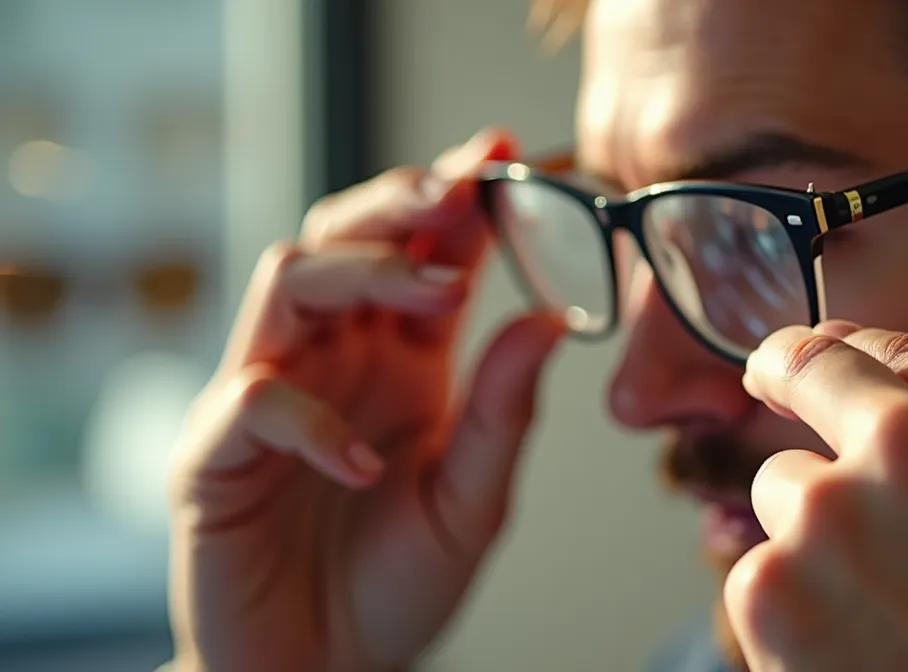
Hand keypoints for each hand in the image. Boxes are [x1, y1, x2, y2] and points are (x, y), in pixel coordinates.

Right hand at [167, 128, 565, 671]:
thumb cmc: (395, 586)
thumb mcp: (474, 501)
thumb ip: (504, 413)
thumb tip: (545, 321)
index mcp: (401, 364)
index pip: (424, 258)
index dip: (455, 202)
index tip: (497, 153)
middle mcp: (336, 363)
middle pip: (344, 238)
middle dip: (399, 205)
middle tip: (458, 192)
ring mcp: (271, 398)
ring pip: (288, 280)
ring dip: (358, 268)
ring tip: (432, 291)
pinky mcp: (217, 455)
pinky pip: (250, 402)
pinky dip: (309, 420)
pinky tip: (366, 462)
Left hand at [726, 321, 907, 671]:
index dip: (866, 358)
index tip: (829, 359)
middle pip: (815, 365)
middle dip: (787, 368)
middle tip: (769, 374)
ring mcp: (834, 509)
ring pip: (784, 483)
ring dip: (813, 529)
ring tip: (878, 603)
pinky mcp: (771, 585)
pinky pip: (763, 571)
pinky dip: (793, 608)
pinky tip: (852, 650)